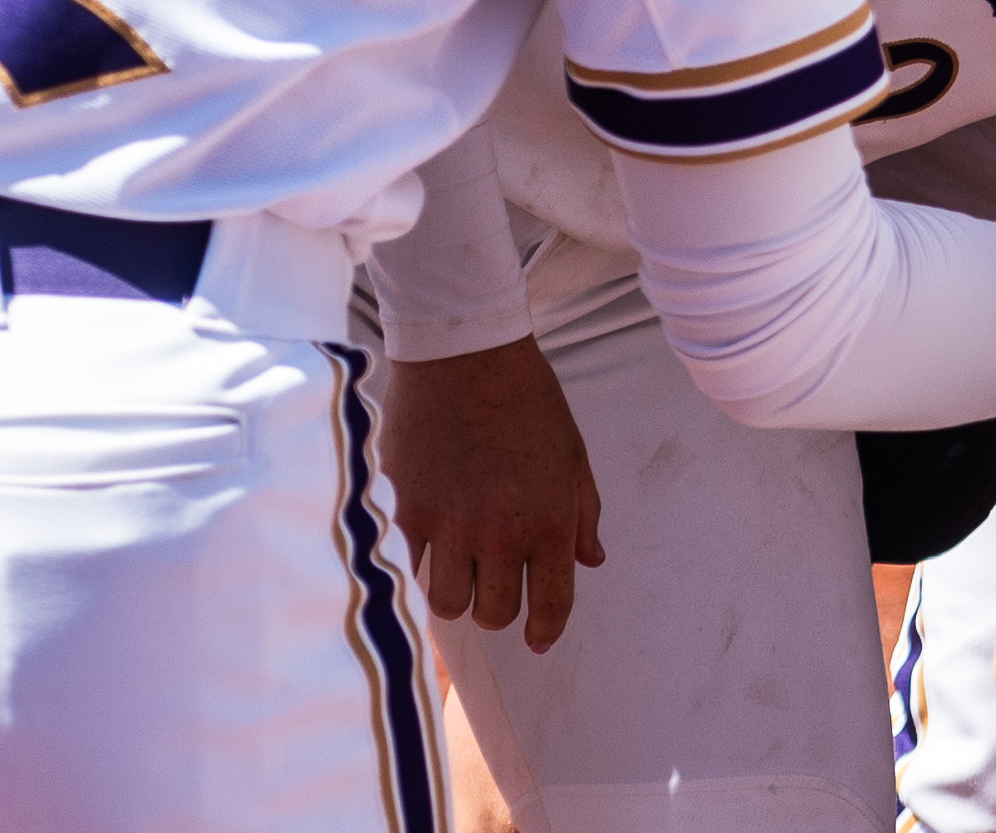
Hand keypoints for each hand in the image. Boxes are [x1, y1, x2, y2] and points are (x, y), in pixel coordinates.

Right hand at [376, 338, 604, 647]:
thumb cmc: (527, 401)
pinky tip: (434, 539)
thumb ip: (582, 515)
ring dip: (459, 593)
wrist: (463, 357)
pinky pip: (413, 568)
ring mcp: (448, 528)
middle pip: (493, 616)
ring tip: (463, 566)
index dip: (545, 630)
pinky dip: (426, 564)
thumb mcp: (573, 454)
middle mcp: (497, 535)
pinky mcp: (406, 515)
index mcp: (547, 522)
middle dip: (499, 608)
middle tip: (498, 583)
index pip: (549, 605)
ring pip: (448, 605)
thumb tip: (589, 561)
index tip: (539, 638)